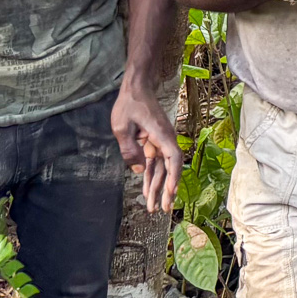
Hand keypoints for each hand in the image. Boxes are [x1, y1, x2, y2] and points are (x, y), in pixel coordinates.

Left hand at [111, 83, 182, 213]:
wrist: (136, 88)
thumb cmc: (130, 104)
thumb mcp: (122, 127)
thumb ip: (129, 149)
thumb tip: (138, 169)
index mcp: (161, 134)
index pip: (173, 158)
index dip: (174, 176)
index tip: (171, 192)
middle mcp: (164, 140)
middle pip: (168, 168)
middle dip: (165, 190)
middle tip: (163, 209)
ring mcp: (159, 142)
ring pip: (160, 168)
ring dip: (157, 187)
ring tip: (154, 206)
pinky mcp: (153, 143)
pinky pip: (153, 163)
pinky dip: (150, 176)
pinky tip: (147, 191)